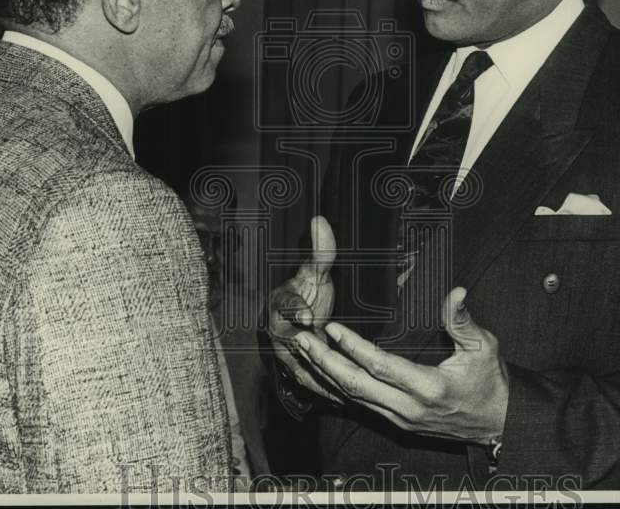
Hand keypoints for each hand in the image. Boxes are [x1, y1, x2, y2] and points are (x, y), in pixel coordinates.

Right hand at [267, 215, 341, 401]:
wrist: (301, 318)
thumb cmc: (307, 292)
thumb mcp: (315, 272)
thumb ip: (320, 251)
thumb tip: (320, 220)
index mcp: (280, 303)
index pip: (286, 305)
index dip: (297, 310)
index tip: (308, 316)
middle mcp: (277, 330)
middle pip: (290, 343)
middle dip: (308, 352)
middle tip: (327, 358)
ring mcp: (285, 355)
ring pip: (300, 367)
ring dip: (318, 376)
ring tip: (339, 384)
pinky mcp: (297, 373)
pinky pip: (310, 383)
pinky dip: (324, 390)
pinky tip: (342, 398)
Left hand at [292, 287, 508, 442]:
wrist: (497, 423)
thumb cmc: (490, 383)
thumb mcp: (485, 348)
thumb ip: (463, 321)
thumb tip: (456, 292)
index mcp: (428, 387)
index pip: (381, 366)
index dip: (354, 347)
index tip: (332, 328)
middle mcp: (408, 408)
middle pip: (355, 386)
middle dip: (323, 362)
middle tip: (299, 340)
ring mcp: (399, 418)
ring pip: (351, 397)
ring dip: (324, 373)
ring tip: (302, 350)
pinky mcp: (396, 422)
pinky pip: (358, 404)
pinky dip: (336, 386)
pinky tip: (321, 370)